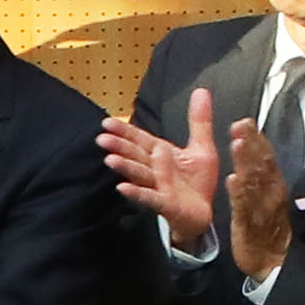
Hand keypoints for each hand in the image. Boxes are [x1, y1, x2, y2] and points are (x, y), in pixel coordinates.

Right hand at [98, 86, 225, 249]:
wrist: (203, 213)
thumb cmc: (197, 182)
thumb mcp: (202, 147)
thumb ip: (199, 120)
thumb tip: (201, 90)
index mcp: (161, 153)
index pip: (140, 139)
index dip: (125, 131)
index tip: (107, 122)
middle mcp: (155, 169)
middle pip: (136, 155)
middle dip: (120, 147)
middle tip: (101, 139)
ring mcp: (159, 186)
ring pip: (139, 174)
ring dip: (125, 167)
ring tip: (109, 160)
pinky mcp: (166, 204)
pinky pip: (150, 197)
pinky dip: (136, 193)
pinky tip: (122, 188)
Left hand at [221, 118, 291, 276]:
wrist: (271, 262)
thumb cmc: (266, 228)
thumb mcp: (265, 199)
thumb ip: (260, 176)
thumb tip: (255, 152)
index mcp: (273, 186)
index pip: (266, 159)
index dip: (256, 140)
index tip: (247, 121)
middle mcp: (270, 194)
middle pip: (261, 165)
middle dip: (251, 144)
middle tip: (241, 124)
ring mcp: (261, 210)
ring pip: (254, 182)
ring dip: (246, 162)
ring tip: (237, 144)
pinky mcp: (250, 226)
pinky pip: (245, 208)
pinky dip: (240, 193)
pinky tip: (233, 180)